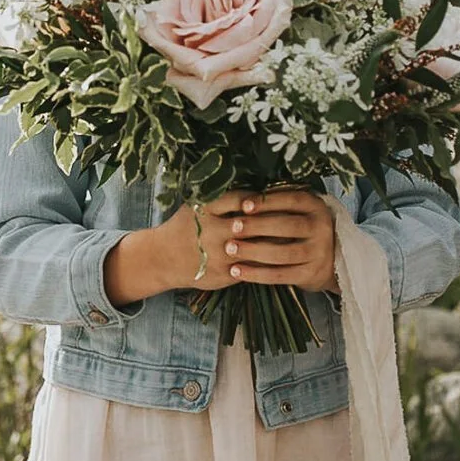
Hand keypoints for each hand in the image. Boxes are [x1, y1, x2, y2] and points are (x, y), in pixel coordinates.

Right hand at [107, 191, 339, 301]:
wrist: (161, 258)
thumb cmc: (184, 226)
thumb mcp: (196, 204)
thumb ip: (221, 197)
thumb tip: (257, 187)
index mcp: (206, 209)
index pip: (242, 199)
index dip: (264, 199)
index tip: (281, 197)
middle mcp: (212, 231)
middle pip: (252, 224)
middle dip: (275, 221)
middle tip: (298, 216)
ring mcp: (217, 254)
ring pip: (255, 248)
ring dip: (276, 243)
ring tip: (296, 236)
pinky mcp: (221, 273)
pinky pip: (251, 268)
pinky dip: (267, 264)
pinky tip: (282, 258)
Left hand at [213, 189, 337, 292]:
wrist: (330, 260)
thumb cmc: (302, 229)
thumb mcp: (299, 211)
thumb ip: (279, 203)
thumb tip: (243, 198)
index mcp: (317, 207)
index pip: (292, 200)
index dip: (267, 202)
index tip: (244, 205)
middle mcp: (321, 228)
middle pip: (288, 226)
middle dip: (257, 226)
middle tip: (233, 227)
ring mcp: (318, 253)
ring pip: (283, 253)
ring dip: (253, 251)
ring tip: (230, 248)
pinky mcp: (310, 274)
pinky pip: (280, 275)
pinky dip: (256, 274)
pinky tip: (237, 271)